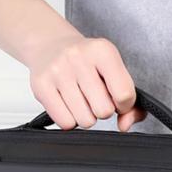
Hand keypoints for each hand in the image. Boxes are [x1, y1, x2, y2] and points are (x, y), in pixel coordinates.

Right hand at [27, 33, 145, 131]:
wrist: (50, 46)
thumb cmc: (88, 64)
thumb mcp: (114, 72)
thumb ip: (131, 102)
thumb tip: (124, 126)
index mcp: (103, 51)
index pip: (124, 94)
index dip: (124, 105)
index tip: (116, 98)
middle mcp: (79, 57)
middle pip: (104, 111)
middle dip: (103, 110)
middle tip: (95, 97)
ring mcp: (57, 71)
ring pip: (85, 120)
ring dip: (86, 116)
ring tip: (80, 99)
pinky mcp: (41, 86)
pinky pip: (65, 123)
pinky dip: (70, 120)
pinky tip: (67, 104)